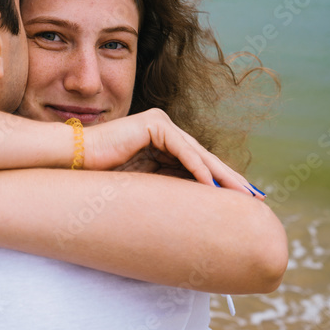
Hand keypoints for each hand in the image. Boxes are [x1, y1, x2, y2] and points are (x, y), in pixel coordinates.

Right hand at [82, 108, 262, 196]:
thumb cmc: (101, 177)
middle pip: (204, 156)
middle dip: (231, 178)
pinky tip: (212, 186)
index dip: (222, 181)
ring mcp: (159, 122)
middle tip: (256, 196)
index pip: (198, 163)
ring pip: (198, 152)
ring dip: (222, 174)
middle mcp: (164, 128)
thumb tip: (194, 207)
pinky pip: (181, 149)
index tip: (242, 200)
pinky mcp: (153, 124)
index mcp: (162, 141)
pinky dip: (197, 168)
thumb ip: (167, 185)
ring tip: (242, 194)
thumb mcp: (143, 183)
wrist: (73, 162)